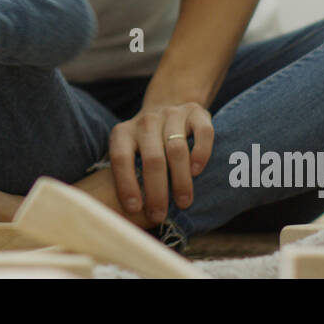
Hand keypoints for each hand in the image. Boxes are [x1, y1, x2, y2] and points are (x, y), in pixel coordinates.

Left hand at [109, 100, 213, 225]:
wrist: (167, 107)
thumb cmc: (146, 145)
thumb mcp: (129, 154)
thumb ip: (128, 175)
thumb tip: (130, 214)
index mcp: (124, 132)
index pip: (120, 158)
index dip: (126, 184)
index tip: (134, 208)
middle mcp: (146, 121)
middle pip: (152, 159)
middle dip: (156, 191)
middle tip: (160, 215)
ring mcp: (172, 114)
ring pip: (177, 148)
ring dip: (180, 179)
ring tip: (184, 202)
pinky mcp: (196, 112)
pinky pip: (203, 133)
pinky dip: (201, 154)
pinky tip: (197, 172)